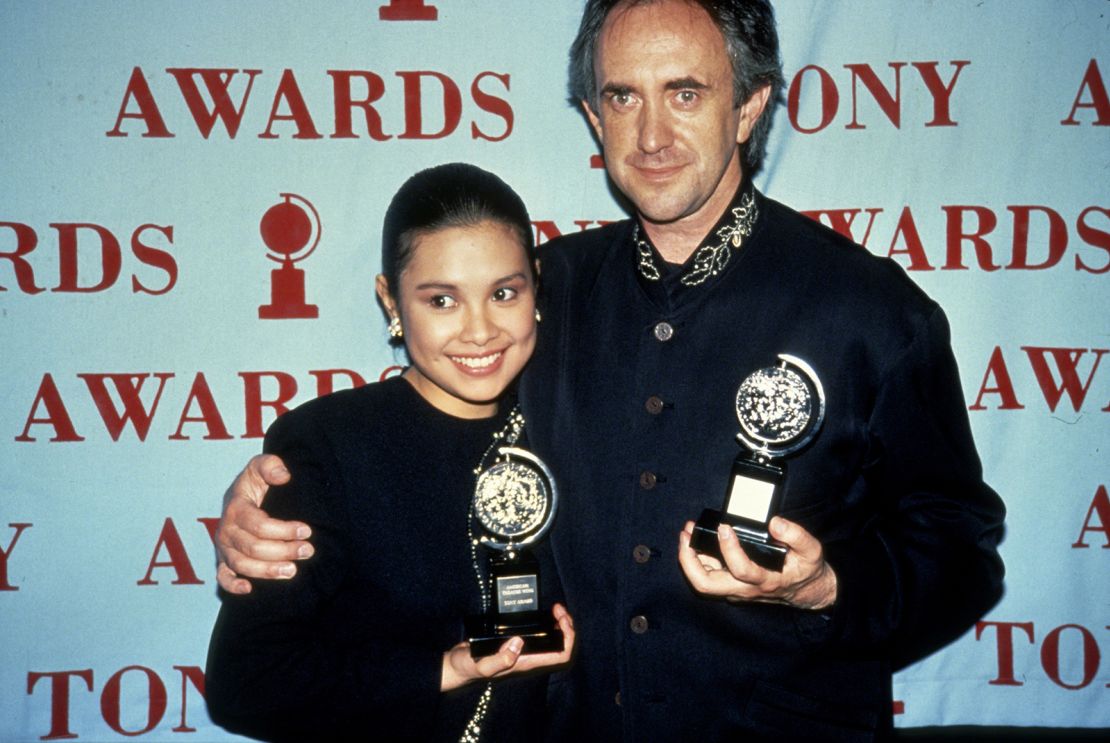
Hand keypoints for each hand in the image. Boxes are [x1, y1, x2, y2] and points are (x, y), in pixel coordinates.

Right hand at [215, 454, 313, 593]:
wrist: (241, 495)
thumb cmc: (255, 482)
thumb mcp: (261, 466)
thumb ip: (271, 465)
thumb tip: (284, 476)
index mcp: (235, 507)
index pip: (258, 525)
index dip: (283, 530)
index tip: (306, 530)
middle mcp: (226, 530)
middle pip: (253, 547)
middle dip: (283, 551)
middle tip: (307, 550)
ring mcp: (224, 547)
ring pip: (242, 565)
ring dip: (267, 570)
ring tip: (293, 570)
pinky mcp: (224, 560)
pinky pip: (223, 577)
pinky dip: (233, 585)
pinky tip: (249, 589)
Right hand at [440, 603, 575, 691]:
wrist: (456, 665)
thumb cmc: (468, 667)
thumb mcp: (483, 666)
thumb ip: (501, 659)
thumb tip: (519, 642)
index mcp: (527, 662)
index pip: (560, 655)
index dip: (567, 638)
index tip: (562, 620)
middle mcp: (528, 655)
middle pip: (559, 643)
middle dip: (565, 625)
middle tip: (557, 609)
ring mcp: (522, 647)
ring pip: (549, 636)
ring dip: (556, 622)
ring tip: (553, 608)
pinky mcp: (513, 639)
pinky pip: (534, 630)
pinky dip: (541, 620)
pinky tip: (537, 610)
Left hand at [678, 517, 836, 610]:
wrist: (806, 592)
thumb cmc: (806, 570)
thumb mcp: (811, 551)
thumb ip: (797, 535)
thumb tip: (775, 523)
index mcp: (766, 581)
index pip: (741, 570)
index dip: (729, 549)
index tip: (724, 527)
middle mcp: (745, 589)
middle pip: (706, 584)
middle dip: (689, 560)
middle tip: (686, 534)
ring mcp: (735, 590)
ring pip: (702, 582)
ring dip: (689, 558)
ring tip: (687, 533)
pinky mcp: (731, 587)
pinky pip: (708, 576)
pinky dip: (697, 559)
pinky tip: (695, 540)